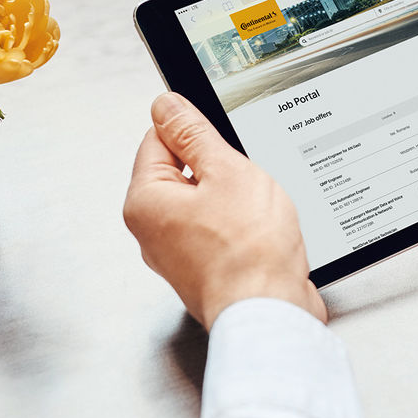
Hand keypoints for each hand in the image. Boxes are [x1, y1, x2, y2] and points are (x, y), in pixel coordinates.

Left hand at [124, 92, 325, 328]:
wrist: (271, 312)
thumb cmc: (248, 252)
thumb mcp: (226, 170)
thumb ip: (193, 133)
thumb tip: (166, 106)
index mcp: (146, 202)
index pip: (157, 139)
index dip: (193, 129)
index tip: (217, 130)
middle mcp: (153, 232)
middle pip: (183, 172)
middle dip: (219, 167)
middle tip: (245, 177)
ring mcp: (179, 255)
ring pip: (207, 202)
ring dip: (236, 198)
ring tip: (257, 210)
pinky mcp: (206, 270)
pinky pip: (222, 230)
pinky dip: (243, 225)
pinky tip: (263, 232)